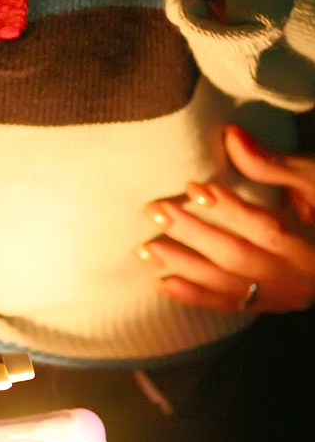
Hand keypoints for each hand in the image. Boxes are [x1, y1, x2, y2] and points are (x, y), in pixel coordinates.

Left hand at [137, 124, 314, 312]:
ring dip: (184, 267)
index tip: (194, 188)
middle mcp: (300, 278)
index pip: (267, 229)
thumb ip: (274, 164)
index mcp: (313, 246)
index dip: (230, 210)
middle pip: (239, 258)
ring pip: (230, 286)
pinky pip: (231, 305)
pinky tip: (163, 283)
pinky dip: (196, 296)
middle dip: (193, 236)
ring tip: (145, 248)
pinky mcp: (273, 304)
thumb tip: (230, 136)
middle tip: (155, 211)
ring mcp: (286, 296)